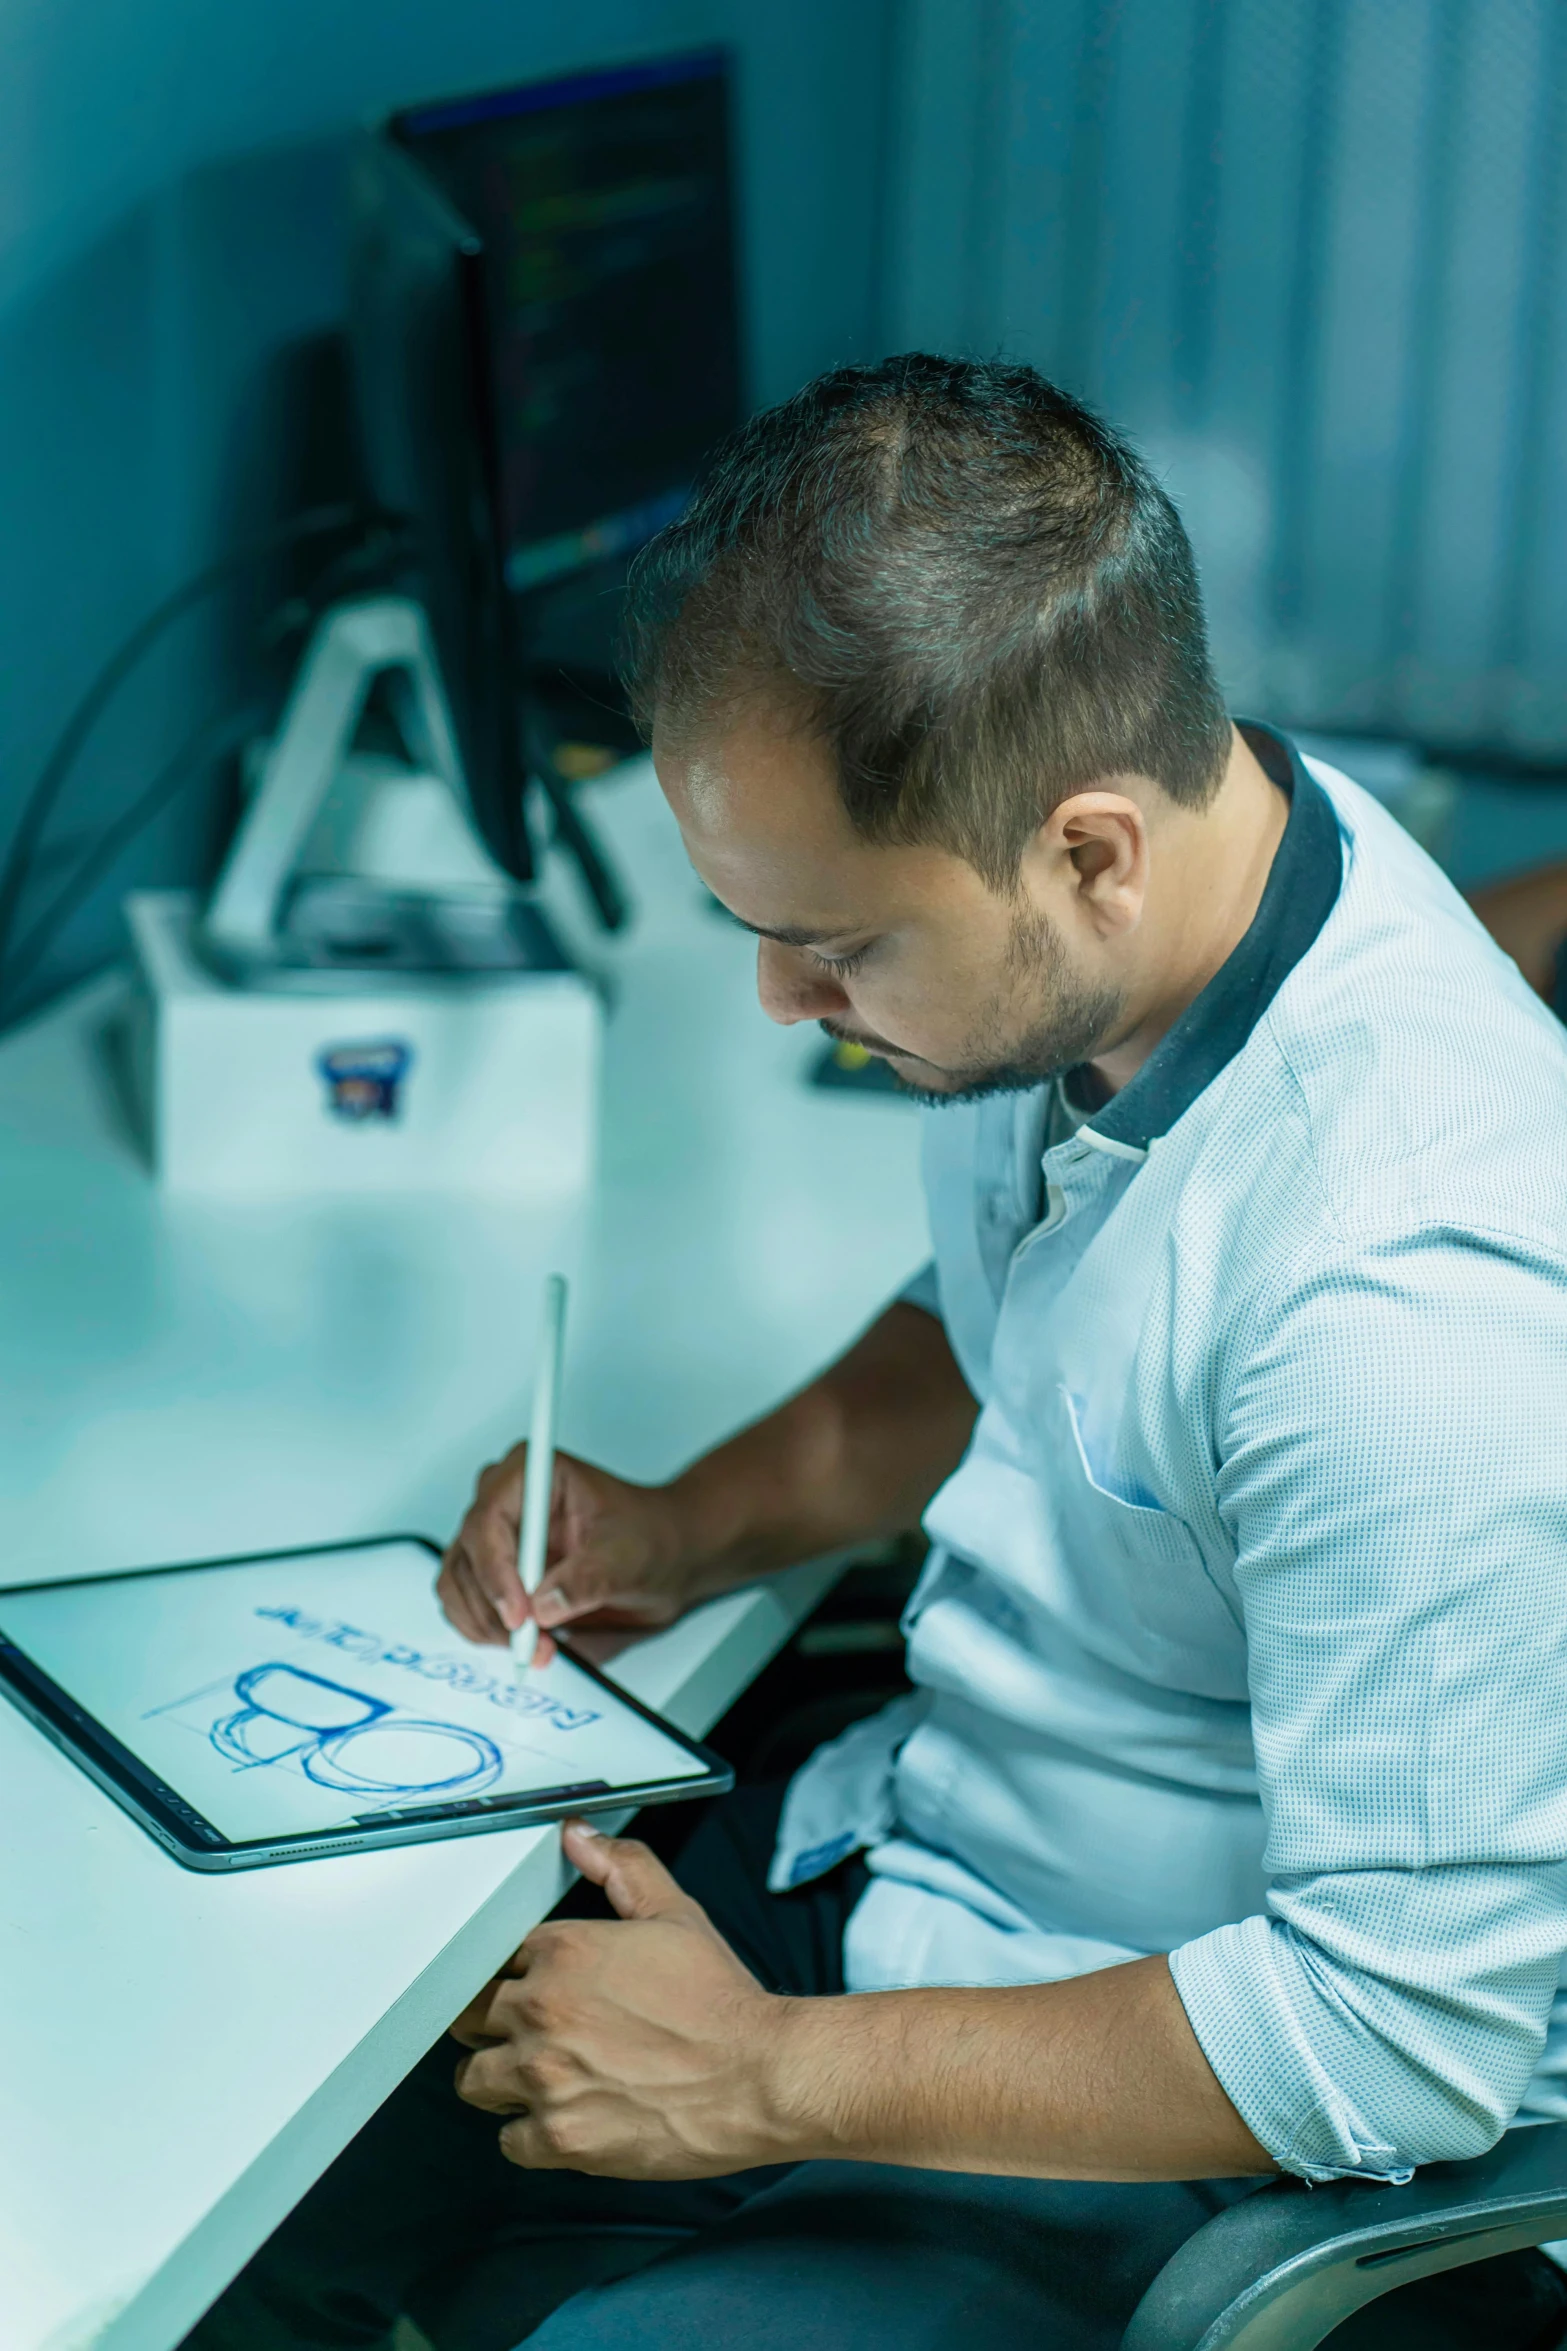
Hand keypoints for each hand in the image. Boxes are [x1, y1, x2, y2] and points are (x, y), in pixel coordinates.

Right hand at [438, 1448, 694, 1662]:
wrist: (664, 1556)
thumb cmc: (649, 1537)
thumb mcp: (629, 1557)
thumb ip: (588, 1580)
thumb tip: (545, 1607)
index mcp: (532, 1473)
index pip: (490, 1520)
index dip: (497, 1572)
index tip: (519, 1614)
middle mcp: (503, 1500)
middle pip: (467, 1555)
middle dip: (492, 1607)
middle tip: (528, 1642)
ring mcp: (494, 1537)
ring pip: (459, 1584)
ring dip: (487, 1626)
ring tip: (536, 1647)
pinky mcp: (493, 1572)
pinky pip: (466, 1604)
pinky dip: (486, 1631)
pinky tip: (526, 1643)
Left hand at [450, 1823, 798, 2176]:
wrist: (760, 2076)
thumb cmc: (720, 2000)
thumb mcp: (675, 1915)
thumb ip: (621, 1869)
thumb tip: (576, 1835)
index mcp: (563, 1950)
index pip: (493, 1957)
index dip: (512, 1975)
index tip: (527, 1988)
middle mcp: (542, 2010)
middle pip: (468, 2017)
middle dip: (492, 2024)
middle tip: (529, 2034)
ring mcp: (545, 2078)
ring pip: (474, 2080)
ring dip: (501, 2081)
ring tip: (543, 2079)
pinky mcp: (558, 2139)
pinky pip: (508, 2141)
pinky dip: (531, 2135)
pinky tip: (565, 2119)